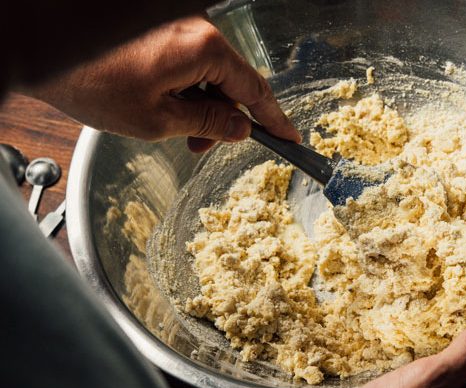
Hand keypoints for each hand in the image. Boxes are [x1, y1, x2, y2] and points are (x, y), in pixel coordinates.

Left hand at [24, 16, 299, 151]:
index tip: (289, 137)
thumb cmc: (92, 82)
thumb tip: (240, 128)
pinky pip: (190, 62)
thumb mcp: (158, 120)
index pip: (254, 89)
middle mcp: (197, 30)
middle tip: (202, 148)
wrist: (43, 48)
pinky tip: (165, 106)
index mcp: (204, 48)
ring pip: (210, 74)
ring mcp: (179, 27)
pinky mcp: (163, 30)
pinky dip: (185, 88)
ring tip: (175, 130)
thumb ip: (208, 125)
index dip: (274, 118)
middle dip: (223, 118)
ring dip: (201, 105)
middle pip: (232, 81)